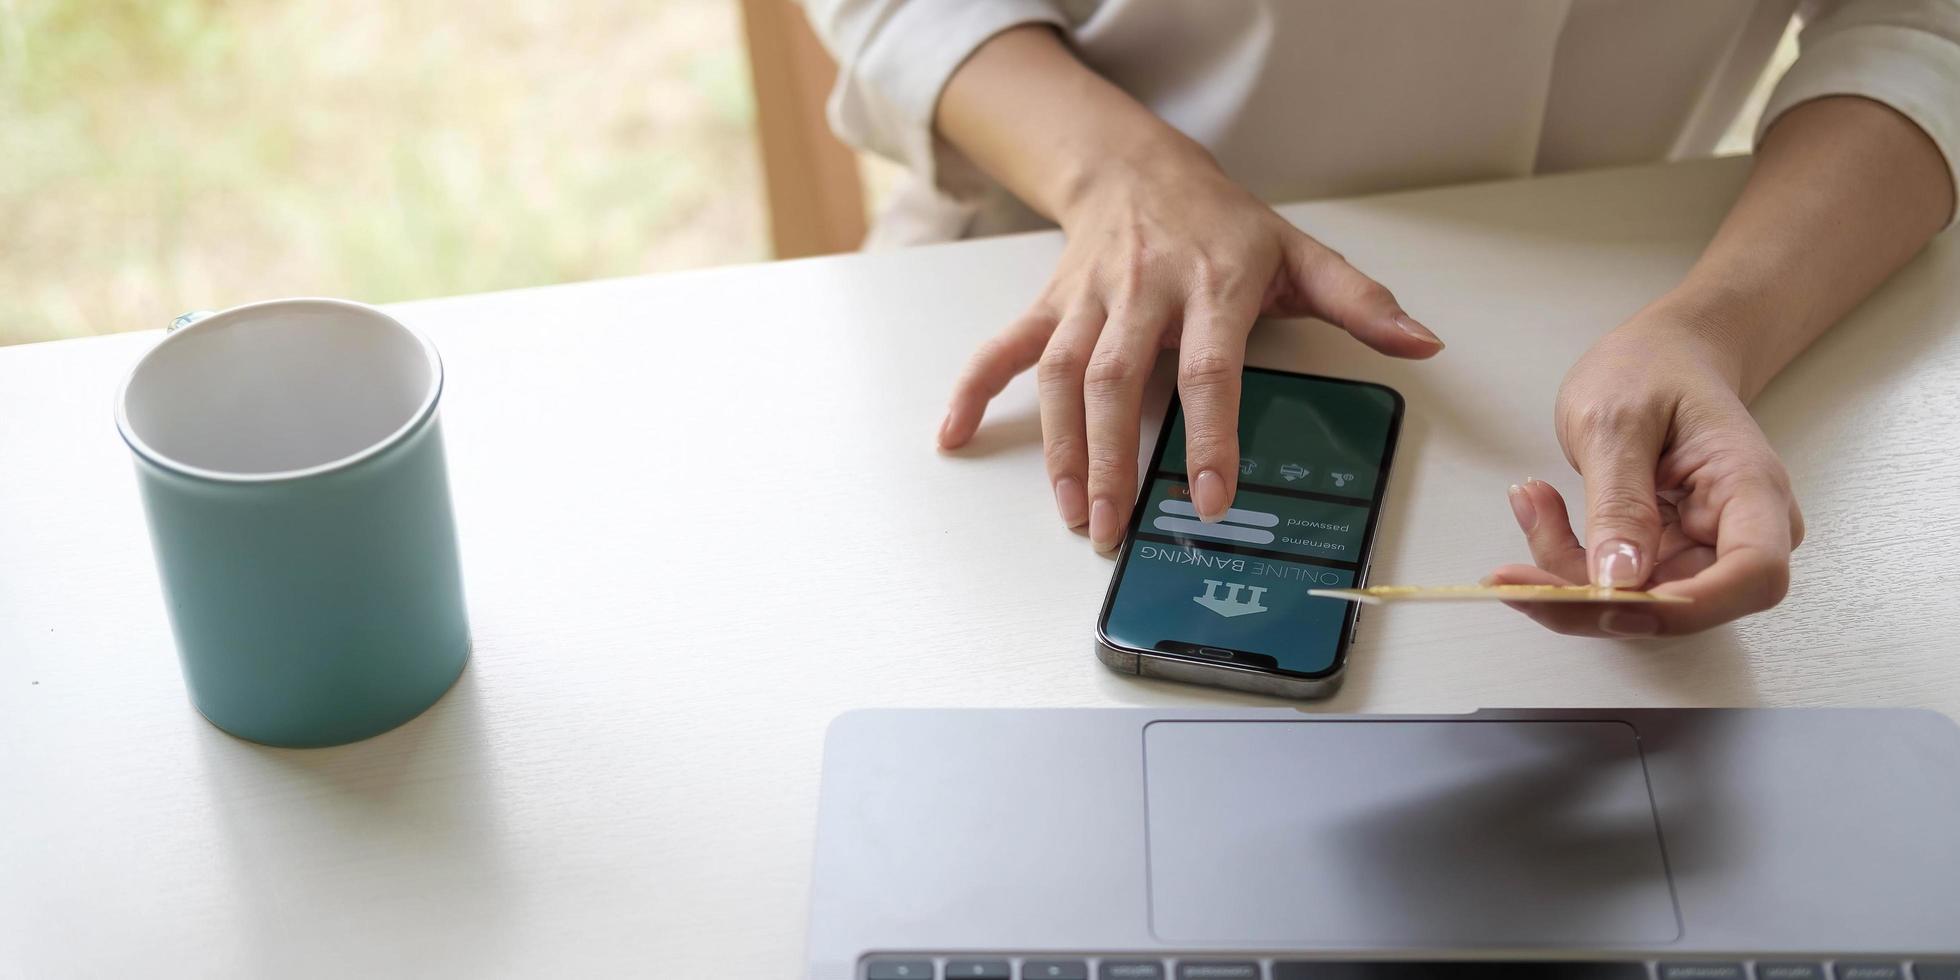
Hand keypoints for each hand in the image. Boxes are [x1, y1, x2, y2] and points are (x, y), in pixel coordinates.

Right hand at [936, 141, 1443, 550]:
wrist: (1139, 166)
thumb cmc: (1221, 222)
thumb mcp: (1300, 251)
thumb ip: (1360, 303)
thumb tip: (1421, 343)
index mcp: (1209, 286)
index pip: (1208, 368)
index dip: (1208, 433)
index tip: (1207, 495)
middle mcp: (1141, 293)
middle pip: (1116, 383)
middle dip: (1113, 461)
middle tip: (1114, 527)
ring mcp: (1087, 302)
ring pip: (1062, 379)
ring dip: (1061, 450)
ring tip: (1073, 513)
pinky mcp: (1050, 308)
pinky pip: (1002, 351)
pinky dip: (973, 392)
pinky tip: (954, 436)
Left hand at [1488, 306, 1804, 635]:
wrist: (1663, 354)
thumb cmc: (1652, 369)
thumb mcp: (1616, 422)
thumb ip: (1619, 503)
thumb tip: (1618, 582)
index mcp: (1751, 488)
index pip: (1752, 577)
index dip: (1685, 607)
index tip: (1606, 597)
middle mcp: (1739, 531)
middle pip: (1681, 605)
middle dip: (1590, 596)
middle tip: (1513, 572)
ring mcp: (1703, 549)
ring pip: (1636, 603)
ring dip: (1566, 575)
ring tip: (1530, 503)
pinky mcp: (1667, 555)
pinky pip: (1615, 583)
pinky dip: (1566, 560)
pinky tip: (1539, 510)